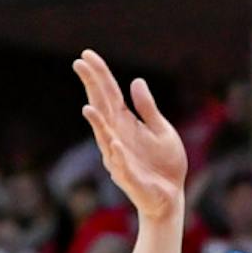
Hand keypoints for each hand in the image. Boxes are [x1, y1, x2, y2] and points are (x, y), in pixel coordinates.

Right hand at [73, 50, 187, 223]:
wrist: (171, 197)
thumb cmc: (164, 164)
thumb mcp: (161, 130)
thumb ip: (148, 108)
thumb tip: (136, 81)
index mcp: (126, 123)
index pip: (109, 94)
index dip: (99, 74)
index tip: (86, 55)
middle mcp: (117, 137)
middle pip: (102, 108)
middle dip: (92, 87)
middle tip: (80, 64)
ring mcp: (121, 158)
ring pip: (105, 138)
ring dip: (97, 124)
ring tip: (89, 107)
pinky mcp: (131, 179)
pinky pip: (122, 166)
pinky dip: (117, 155)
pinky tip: (114, 143)